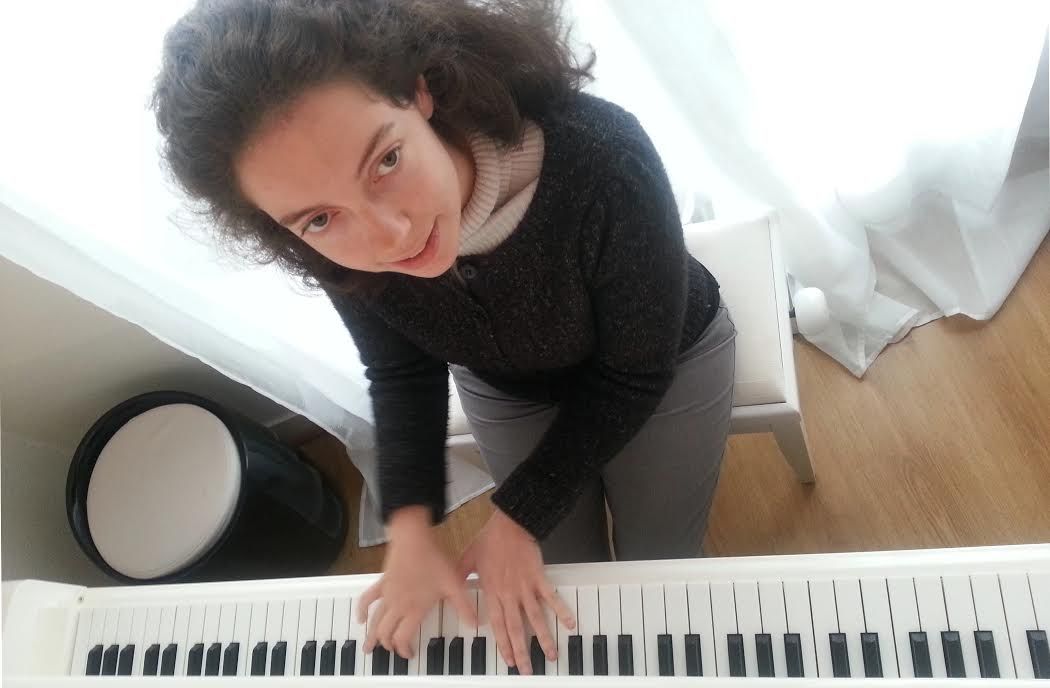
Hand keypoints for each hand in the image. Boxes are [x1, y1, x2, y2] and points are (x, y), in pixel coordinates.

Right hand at [356, 506, 477, 658]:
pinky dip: (362, 611)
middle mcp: (398, 606)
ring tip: (368, 647)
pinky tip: (361, 619)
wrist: (414, 538)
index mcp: (414, 610)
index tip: (408, 654)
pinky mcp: (382, 582)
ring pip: (375, 621)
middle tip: (392, 652)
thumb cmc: (433, 559)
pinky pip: (367, 599)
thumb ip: (464, 607)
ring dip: (372, 635)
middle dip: (387, 646)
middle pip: (386, 633)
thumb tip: (475, 624)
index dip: (403, 650)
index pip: (403, 638)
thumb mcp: (454, 584)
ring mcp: (388, 595)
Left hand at [459, 508, 575, 674]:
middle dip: (522, 651)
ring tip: (550, 655)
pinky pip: (551, 597)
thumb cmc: (489, 539)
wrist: (510, 522)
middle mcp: (509, 594)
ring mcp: (526, 587)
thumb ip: (460, 577)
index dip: (504, 645)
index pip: (498, 625)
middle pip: (516, 628)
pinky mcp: (539, 577)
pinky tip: (569, 624)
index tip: (509, 661)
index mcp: (492, 592)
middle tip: (528, 670)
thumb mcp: (468, 559)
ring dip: (543, 638)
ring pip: (535, 618)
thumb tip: (449, 588)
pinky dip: (561, 611)